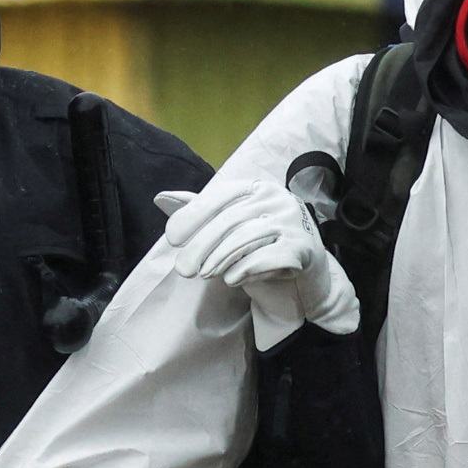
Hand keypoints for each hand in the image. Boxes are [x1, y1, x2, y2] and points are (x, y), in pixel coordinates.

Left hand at [143, 181, 358, 349]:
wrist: (307, 272)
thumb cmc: (263, 245)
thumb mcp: (231, 225)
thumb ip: (200, 211)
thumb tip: (160, 198)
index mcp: (256, 188)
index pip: (220, 196)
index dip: (194, 215)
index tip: (172, 238)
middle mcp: (276, 198)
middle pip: (230, 220)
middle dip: (202, 245)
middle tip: (182, 269)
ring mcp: (292, 221)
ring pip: (247, 237)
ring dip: (220, 259)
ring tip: (204, 275)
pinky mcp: (303, 247)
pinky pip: (270, 256)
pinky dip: (247, 268)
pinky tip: (231, 279)